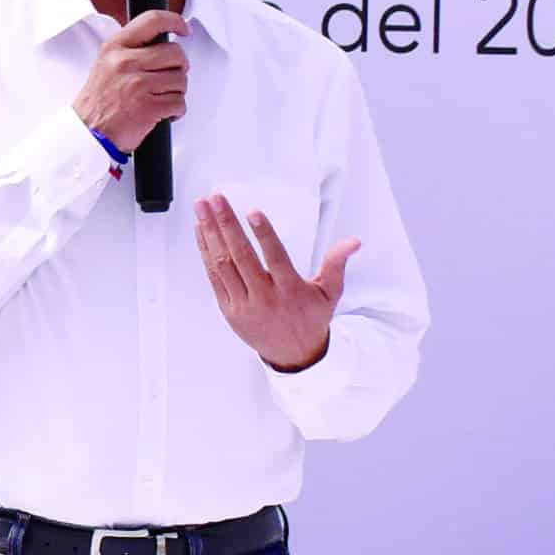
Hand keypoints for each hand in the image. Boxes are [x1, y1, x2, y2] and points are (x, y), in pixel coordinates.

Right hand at [69, 7, 186, 152]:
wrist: (88, 132)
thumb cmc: (99, 100)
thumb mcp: (107, 62)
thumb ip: (132, 48)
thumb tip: (163, 41)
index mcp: (116, 47)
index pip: (152, 21)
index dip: (175, 21)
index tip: (184, 29)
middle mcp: (125, 62)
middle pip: (175, 53)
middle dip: (179, 67)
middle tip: (170, 76)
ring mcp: (137, 85)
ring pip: (181, 80)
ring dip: (177, 91)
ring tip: (160, 97)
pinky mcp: (148, 107)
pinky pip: (179, 103)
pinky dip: (176, 111)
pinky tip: (162, 112)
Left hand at [193, 194, 356, 372]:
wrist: (293, 355)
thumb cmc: (311, 319)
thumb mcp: (330, 293)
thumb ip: (337, 264)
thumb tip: (353, 242)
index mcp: (291, 291)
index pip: (276, 258)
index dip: (264, 235)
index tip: (253, 213)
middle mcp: (265, 297)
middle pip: (241, 256)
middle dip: (226, 225)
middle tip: (216, 199)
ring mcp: (243, 304)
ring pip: (223, 265)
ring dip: (211, 234)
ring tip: (203, 208)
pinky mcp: (229, 309)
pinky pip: (214, 277)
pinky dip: (206, 253)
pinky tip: (201, 232)